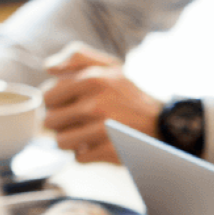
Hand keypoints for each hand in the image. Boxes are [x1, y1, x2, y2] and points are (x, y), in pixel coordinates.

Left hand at [41, 43, 161, 161]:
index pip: (47, 96)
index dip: (56, 103)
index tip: (72, 104)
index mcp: (92, 78)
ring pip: (61, 142)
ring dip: (72, 141)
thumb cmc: (130, 95)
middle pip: (50, 121)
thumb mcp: (109, 66)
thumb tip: (48, 67)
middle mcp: (96, 103)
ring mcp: (103, 129)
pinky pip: (79, 158)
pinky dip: (87, 155)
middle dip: (62, 123)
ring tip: (87, 135)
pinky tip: (100, 145)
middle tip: (81, 121)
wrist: (166, 123)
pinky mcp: (110, 151)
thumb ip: (77, 56)